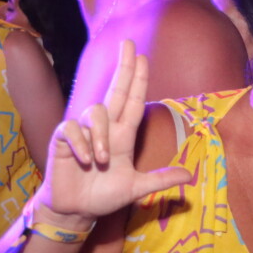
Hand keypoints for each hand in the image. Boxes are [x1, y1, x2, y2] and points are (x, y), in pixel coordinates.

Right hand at [36, 40, 190, 228]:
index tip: (143, 57)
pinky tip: (84, 161)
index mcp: (122, 137)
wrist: (75, 210)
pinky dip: (81, 145)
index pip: (133, 102)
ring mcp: (83, 132)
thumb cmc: (103, 196)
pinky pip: (72, 129)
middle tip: (129, 43)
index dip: (138, 80)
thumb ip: (160, 181)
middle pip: (115, 90)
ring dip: (100, 137)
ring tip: (102, 161)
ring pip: (95, 112)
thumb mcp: (136, 189)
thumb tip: (190, 175)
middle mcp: (104, 129)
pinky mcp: (62, 139)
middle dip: (123, 67)